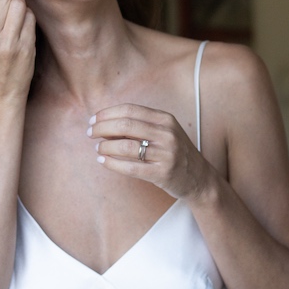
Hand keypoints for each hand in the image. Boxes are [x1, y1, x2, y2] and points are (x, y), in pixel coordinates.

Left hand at [89, 103, 214, 200]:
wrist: (199, 178)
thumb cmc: (174, 153)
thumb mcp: (163, 132)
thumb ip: (139, 126)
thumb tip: (104, 125)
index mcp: (165, 119)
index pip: (129, 110)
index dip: (107, 114)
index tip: (93, 120)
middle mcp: (167, 133)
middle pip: (125, 125)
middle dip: (102, 128)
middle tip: (90, 133)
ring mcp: (166, 153)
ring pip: (126, 147)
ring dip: (106, 146)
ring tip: (98, 148)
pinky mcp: (162, 173)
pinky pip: (130, 167)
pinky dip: (112, 164)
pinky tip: (103, 161)